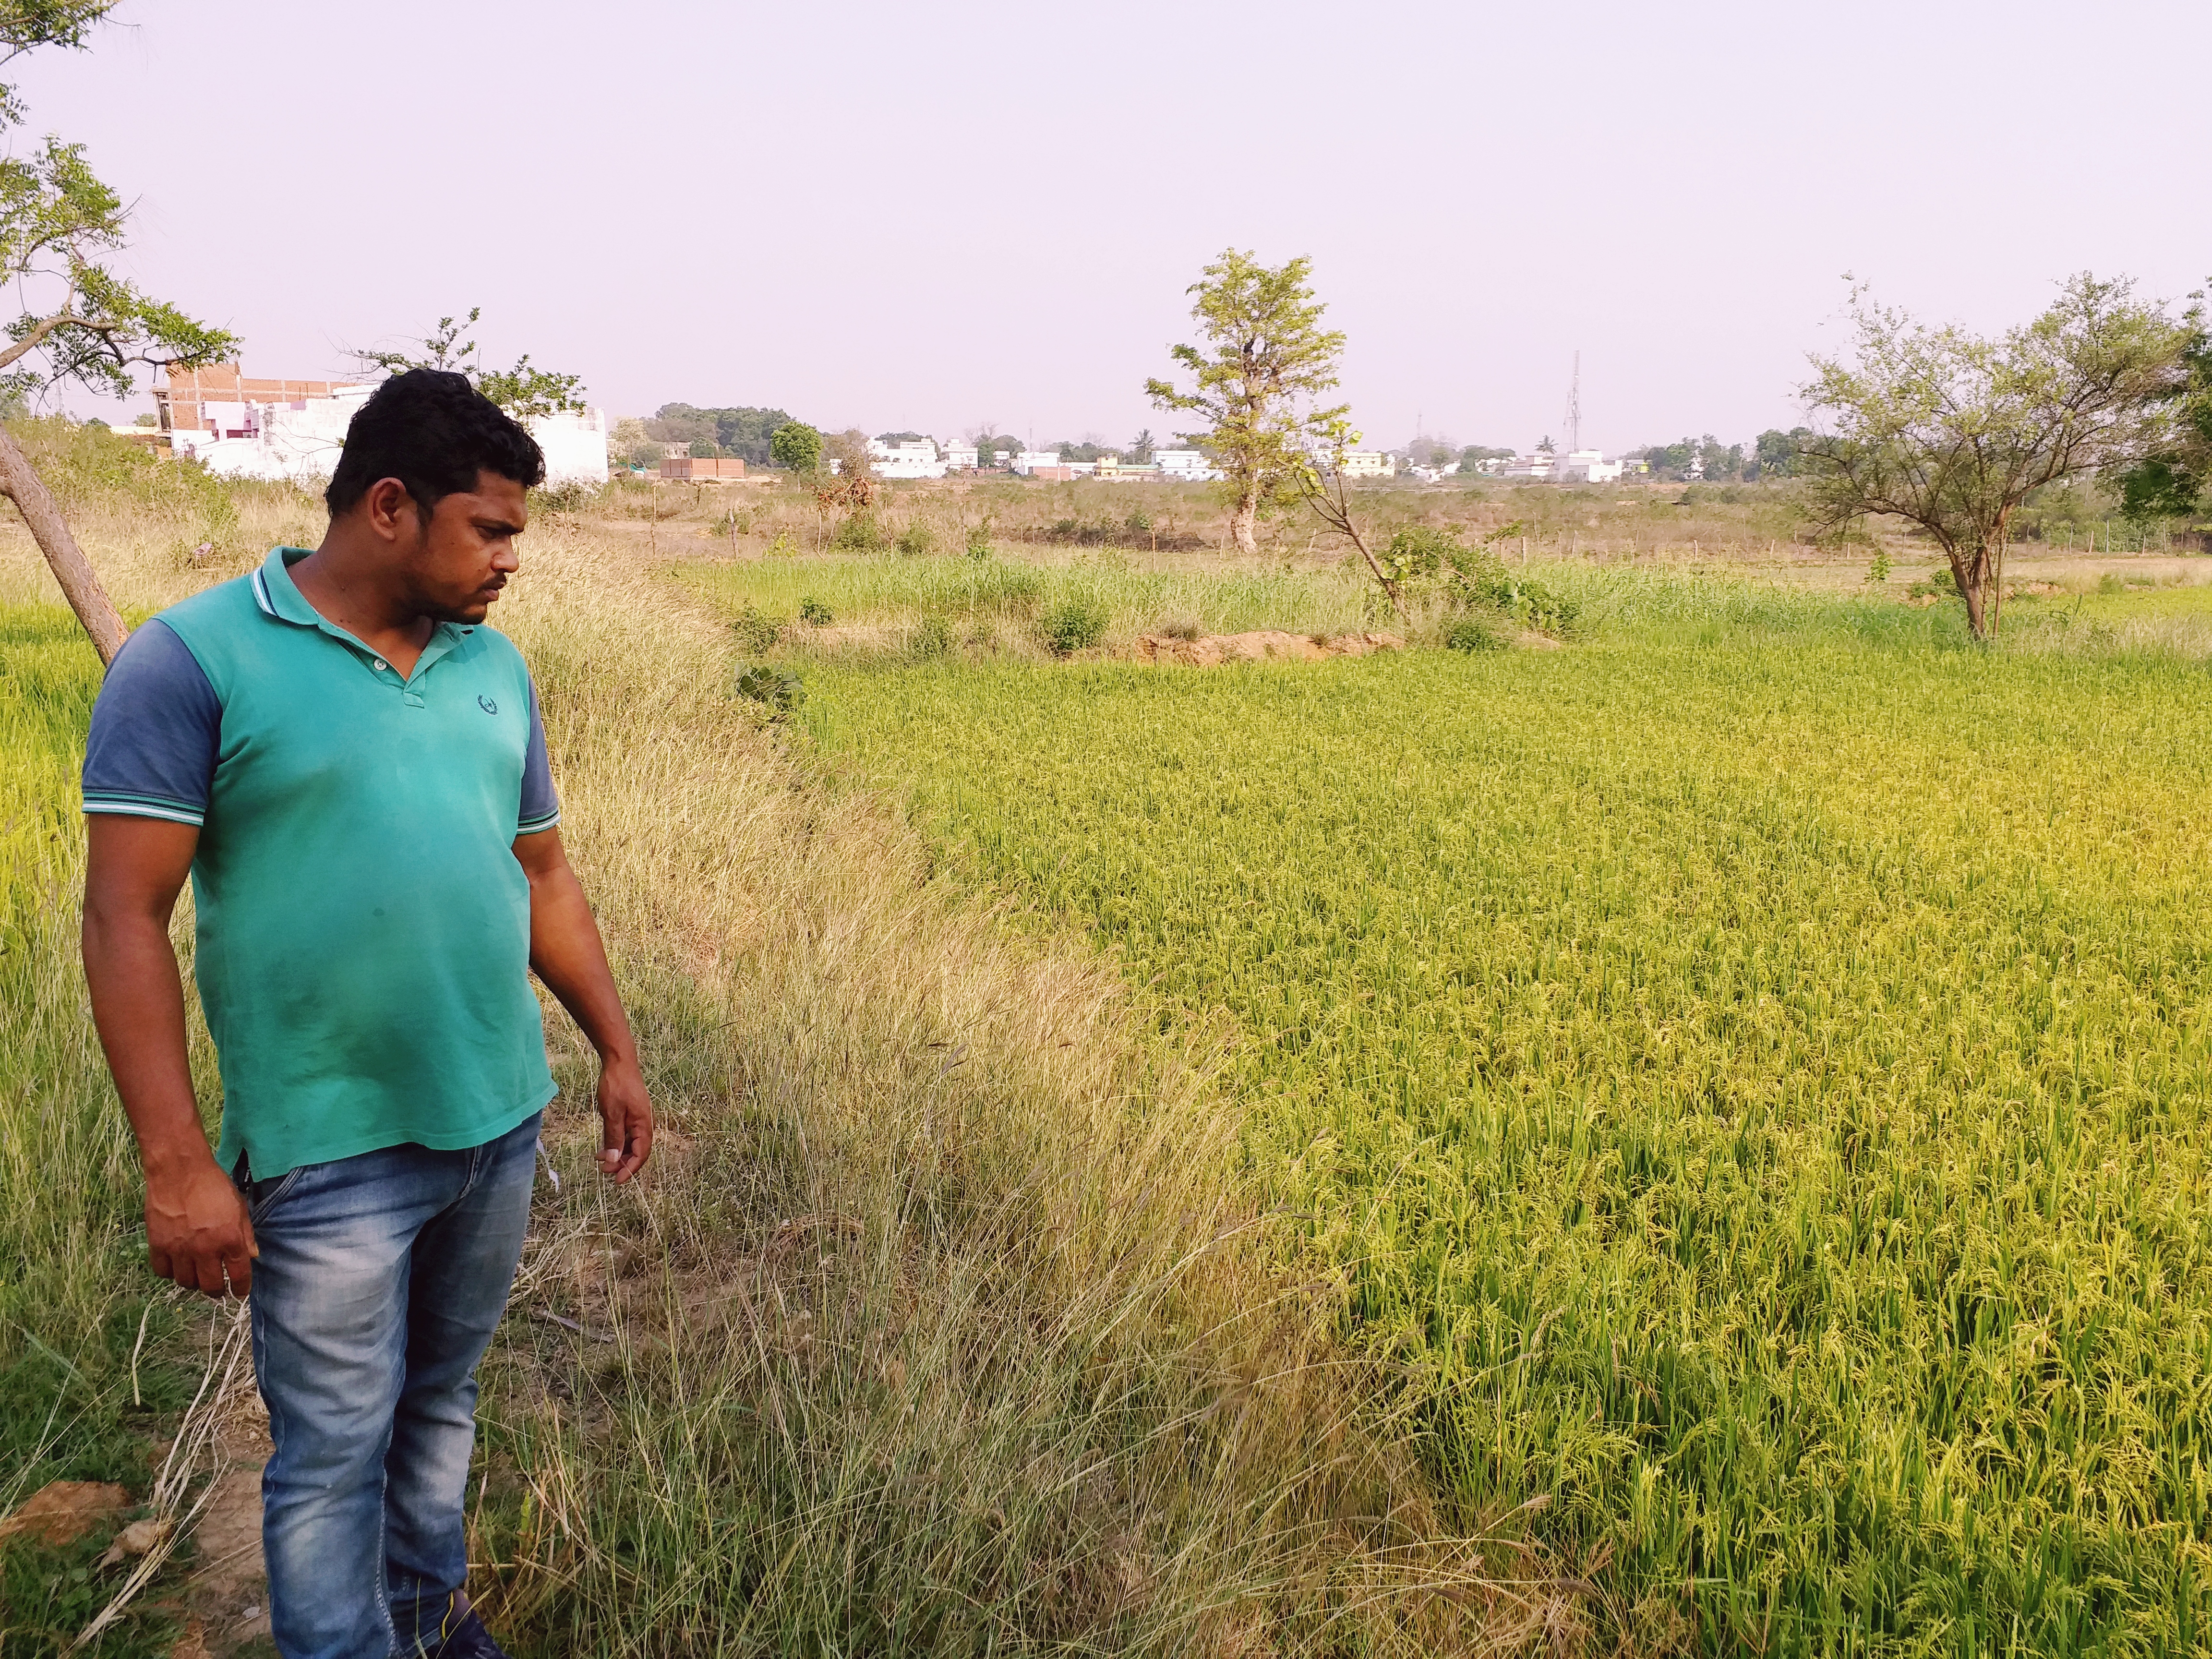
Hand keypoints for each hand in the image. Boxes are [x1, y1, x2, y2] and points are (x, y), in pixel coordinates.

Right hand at [145, 1155, 256, 1296]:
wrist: (180, 1171)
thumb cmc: (213, 1185)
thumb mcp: (239, 1207)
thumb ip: (245, 1234)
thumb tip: (251, 1256)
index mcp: (230, 1239)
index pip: (239, 1275)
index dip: (241, 1288)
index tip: (240, 1292)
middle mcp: (205, 1249)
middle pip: (210, 1286)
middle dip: (217, 1291)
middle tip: (218, 1288)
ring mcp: (180, 1249)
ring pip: (186, 1282)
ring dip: (193, 1281)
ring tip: (197, 1274)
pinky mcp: (158, 1245)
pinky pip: (163, 1272)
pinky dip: (171, 1272)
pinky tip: (176, 1264)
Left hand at [596, 1054, 652, 1183]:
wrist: (619, 1062)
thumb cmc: (616, 1085)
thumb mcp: (612, 1113)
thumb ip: (614, 1137)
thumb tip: (615, 1160)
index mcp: (643, 1124)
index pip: (641, 1154)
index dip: (630, 1169)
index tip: (616, 1181)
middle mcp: (644, 1123)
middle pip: (637, 1151)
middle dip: (622, 1164)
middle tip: (603, 1171)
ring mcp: (637, 1118)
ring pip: (631, 1143)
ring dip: (618, 1154)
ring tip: (600, 1160)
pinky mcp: (631, 1114)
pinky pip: (626, 1134)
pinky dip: (617, 1143)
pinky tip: (604, 1146)